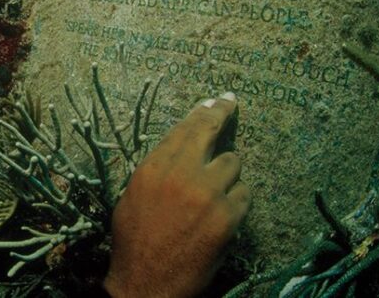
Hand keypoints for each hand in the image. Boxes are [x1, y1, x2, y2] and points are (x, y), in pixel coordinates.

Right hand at [104, 93, 249, 297]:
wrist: (145, 283)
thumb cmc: (134, 241)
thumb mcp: (134, 194)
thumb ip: (160, 168)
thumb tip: (183, 147)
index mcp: (154, 167)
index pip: (187, 126)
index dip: (206, 110)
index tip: (218, 100)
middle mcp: (182, 173)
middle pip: (213, 132)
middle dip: (224, 115)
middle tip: (232, 104)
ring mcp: (208, 194)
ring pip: (234, 164)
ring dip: (228, 174)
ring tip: (214, 192)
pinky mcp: (228, 217)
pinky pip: (244, 194)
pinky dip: (237, 200)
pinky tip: (223, 214)